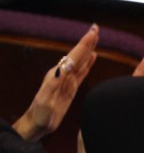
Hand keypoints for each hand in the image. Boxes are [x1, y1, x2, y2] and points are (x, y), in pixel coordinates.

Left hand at [13, 24, 98, 141]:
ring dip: (88, 49)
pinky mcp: (70, 88)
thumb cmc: (40, 115)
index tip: (93, 33)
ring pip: (80, 61)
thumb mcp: (46, 100)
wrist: (37, 124)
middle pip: (77, 55)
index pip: (74, 57)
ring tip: (95, 37)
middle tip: (96, 28)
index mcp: (58, 75)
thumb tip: (62, 68)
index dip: (84, 44)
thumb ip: (53, 84)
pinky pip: (81, 72)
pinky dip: (88, 63)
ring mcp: (66, 80)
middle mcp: (62, 74)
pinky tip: (93, 57)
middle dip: (87, 41)